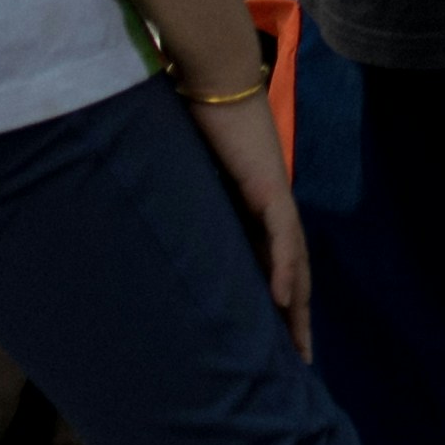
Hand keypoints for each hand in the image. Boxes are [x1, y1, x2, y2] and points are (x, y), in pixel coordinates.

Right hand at [182, 83, 311, 356]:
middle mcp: (271, 210)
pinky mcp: (270, 187)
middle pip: (291, 275)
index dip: (273, 306)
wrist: (213, 80)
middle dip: (293, 321)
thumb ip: (178, 207)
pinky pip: (282, 235)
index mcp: (252, 211)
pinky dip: (284, 268)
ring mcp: (275, 199)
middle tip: (295, 364)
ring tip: (297, 349)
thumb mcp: (183, 179)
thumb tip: (148, 235)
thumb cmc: (194, 119)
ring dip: (296, 307)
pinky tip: (281, 300)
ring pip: (295, 264)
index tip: (271, 344)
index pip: (268, 267)